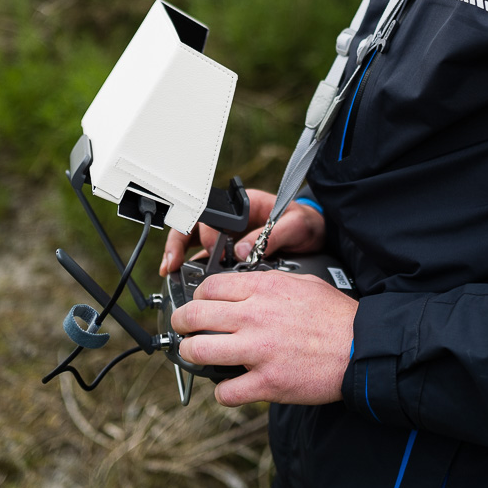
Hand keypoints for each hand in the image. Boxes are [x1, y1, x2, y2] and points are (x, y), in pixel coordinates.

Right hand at [157, 188, 323, 275]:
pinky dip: (195, 269)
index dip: (203, 233)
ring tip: (172, 274)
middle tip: (173, 265)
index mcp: (244, 206)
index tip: (208, 250)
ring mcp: (229, 235)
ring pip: (195, 244)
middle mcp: (231, 219)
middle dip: (179, 245)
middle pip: (194, 228)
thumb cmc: (305, 223)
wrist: (316, 233)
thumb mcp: (294, 226)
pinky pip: (206, 258)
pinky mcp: (231, 251)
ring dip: (182, 257)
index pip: (211, 214)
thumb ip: (271, 236)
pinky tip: (187, 281)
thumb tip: (242, 251)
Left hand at [170, 269, 355, 405]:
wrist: (362, 348)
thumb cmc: (336, 316)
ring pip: (199, 351)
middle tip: (183, 330)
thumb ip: (268, 284)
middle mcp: (254, 316)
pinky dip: (223, 392)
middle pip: (194, 316)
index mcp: (262, 289)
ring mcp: (258, 351)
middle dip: (181, 324)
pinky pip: (226, 392)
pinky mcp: (267, 382)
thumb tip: (244, 287)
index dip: (196, 298)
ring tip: (198, 357)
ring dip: (193, 355)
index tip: (197, 306)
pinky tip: (231, 387)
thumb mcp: (301, 284)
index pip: (209, 287)